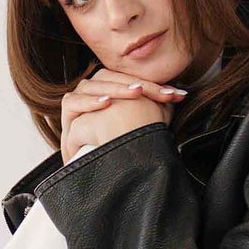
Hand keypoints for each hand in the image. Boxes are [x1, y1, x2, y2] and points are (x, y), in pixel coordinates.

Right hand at [60, 68, 185, 162]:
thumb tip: (181, 94)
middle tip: (160, 94)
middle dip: (140, 85)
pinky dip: (89, 101)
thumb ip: (158, 108)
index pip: (131, 78)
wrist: (102, 171)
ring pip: (94, 85)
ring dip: (117, 88)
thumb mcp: (144, 125)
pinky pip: (74, 102)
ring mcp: (79, 99)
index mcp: (112, 88)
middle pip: (113, 77)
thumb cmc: (122, 147)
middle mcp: (95, 90)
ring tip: (136, 93)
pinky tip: (105, 104)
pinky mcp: (67, 113)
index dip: (153, 85)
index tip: (174, 96)